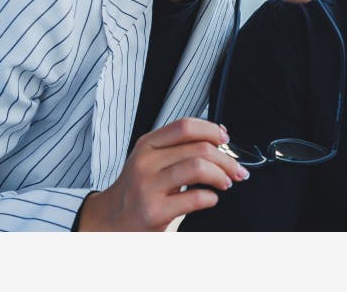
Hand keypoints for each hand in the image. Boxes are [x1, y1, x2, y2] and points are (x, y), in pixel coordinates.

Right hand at [76, 117, 249, 230]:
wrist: (110, 219)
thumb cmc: (137, 189)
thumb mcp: (150, 159)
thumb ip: (178, 147)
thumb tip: (219, 136)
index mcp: (147, 145)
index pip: (185, 127)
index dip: (212, 130)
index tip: (226, 140)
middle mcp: (146, 162)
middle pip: (199, 148)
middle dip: (226, 159)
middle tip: (236, 169)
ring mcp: (148, 187)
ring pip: (198, 168)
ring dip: (221, 175)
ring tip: (225, 183)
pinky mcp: (154, 211)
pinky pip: (194, 198)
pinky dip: (211, 198)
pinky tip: (210, 199)